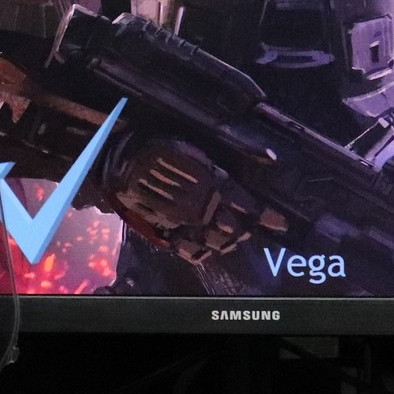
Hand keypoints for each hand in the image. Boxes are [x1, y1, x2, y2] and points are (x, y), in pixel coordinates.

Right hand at [103, 135, 287, 263]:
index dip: (266, 215)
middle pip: (236, 228)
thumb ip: (235, 151)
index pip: (248, 206)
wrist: (113, 160)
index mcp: (210, 185)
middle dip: (249, 227)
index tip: (280, 222)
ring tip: (239, 234)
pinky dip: (204, 250)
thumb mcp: (198, 142)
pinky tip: (210, 245)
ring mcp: (181, 225)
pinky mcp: (163, 233)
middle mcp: (199, 210)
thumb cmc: (154, 144)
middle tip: (258, 224)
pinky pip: (191, 251)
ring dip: (232, 238)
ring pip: (217, 242)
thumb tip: (270, 156)